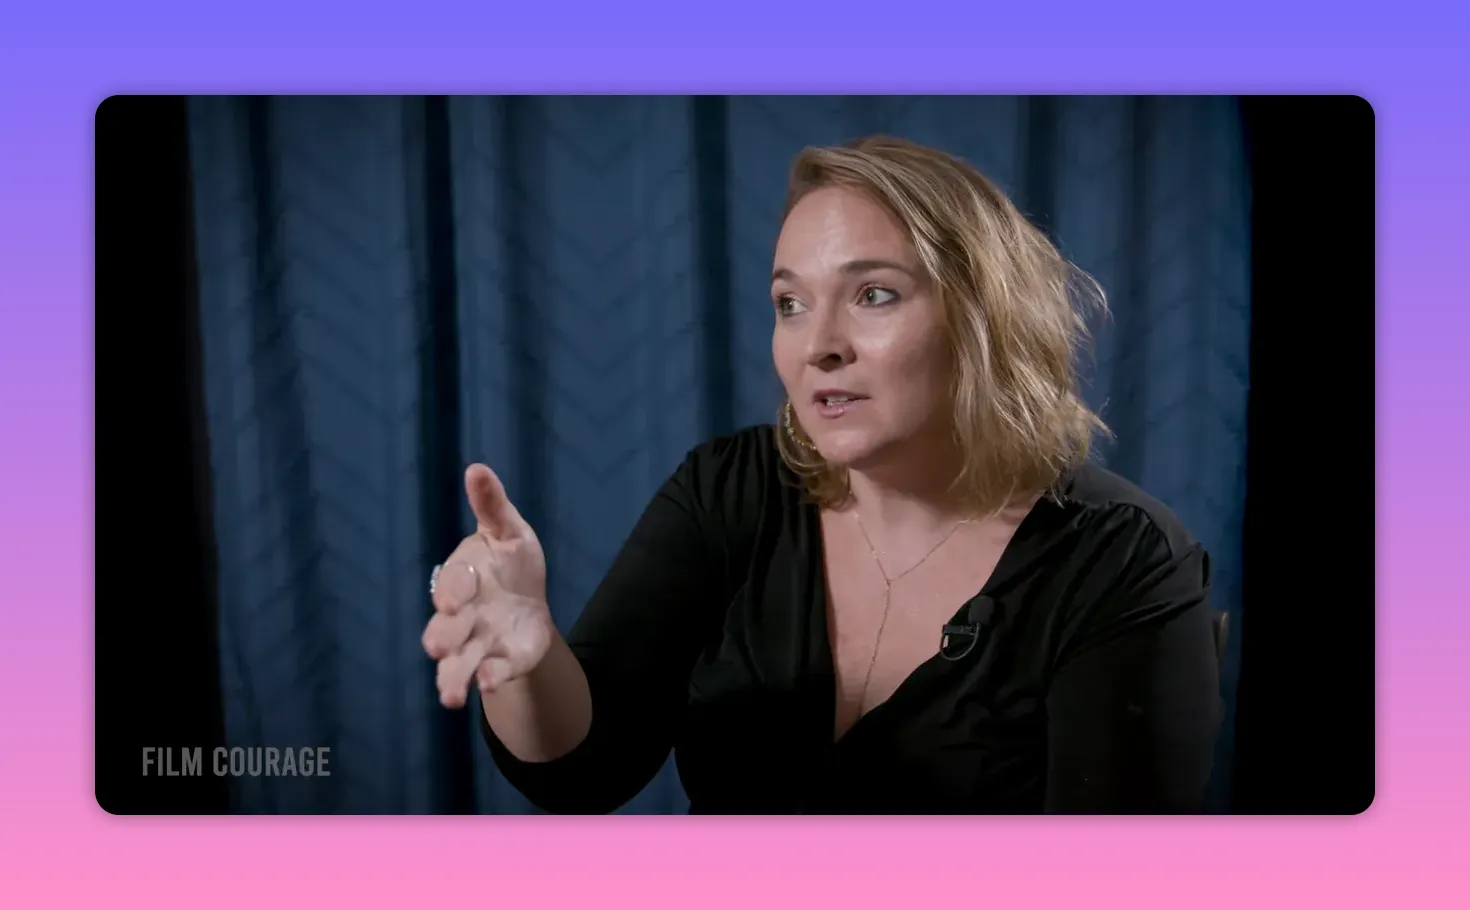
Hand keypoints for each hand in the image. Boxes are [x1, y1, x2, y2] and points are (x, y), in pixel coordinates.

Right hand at [421, 464, 554, 708]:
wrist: (527, 601)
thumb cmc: (510, 560)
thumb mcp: (507, 529)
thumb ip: (491, 505)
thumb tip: (477, 468)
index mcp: (465, 577)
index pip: (453, 584)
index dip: (450, 593)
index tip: (450, 602)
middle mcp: (464, 615)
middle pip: (446, 631)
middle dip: (442, 639)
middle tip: (439, 650)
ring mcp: (479, 643)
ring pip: (459, 664)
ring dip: (453, 679)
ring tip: (452, 697)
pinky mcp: (500, 663)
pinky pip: (494, 674)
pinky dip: (492, 679)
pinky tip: (490, 684)